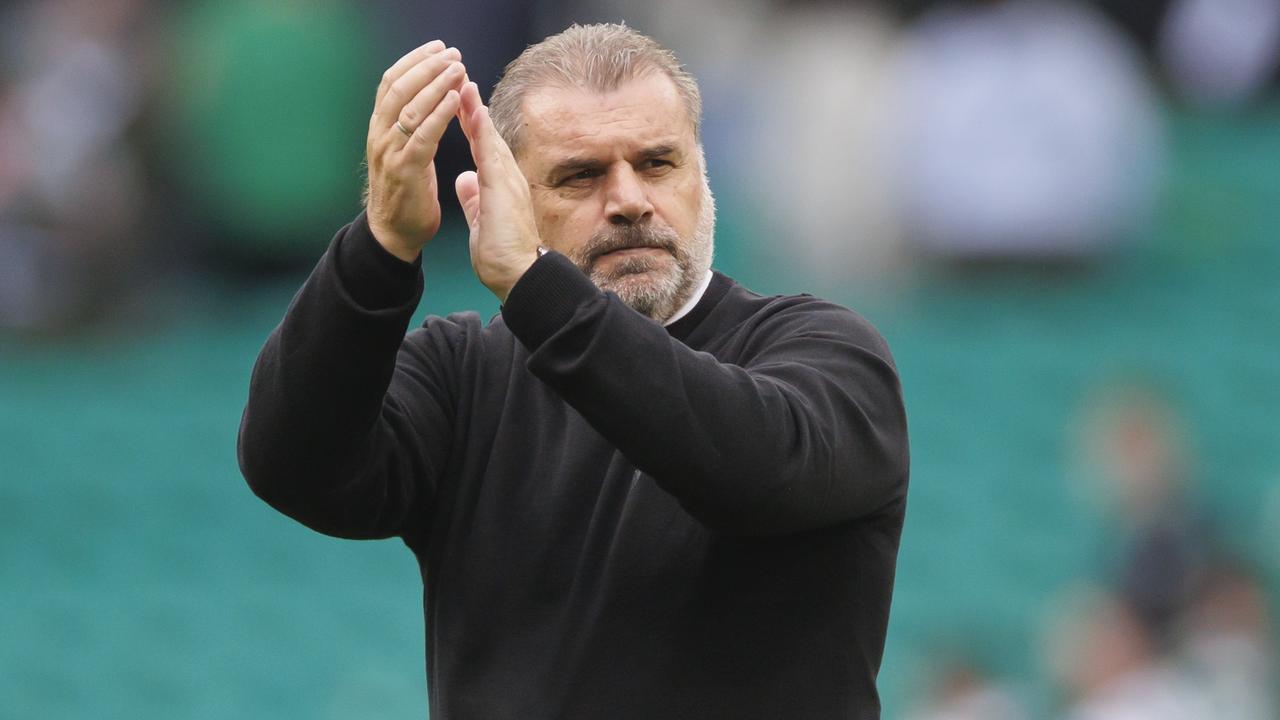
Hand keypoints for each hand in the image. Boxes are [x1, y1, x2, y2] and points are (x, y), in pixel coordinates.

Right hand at [365, 41, 466, 261]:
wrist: (393, 233)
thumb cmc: (404, 192)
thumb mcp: (404, 151)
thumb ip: (412, 127)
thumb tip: (428, 100)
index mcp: (380, 127)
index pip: (392, 82)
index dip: (414, 61)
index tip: (438, 48)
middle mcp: (380, 135)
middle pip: (399, 88)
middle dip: (427, 67)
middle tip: (452, 54)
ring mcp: (390, 152)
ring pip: (410, 108)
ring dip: (436, 85)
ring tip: (458, 70)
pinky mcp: (405, 170)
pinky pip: (423, 136)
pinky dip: (439, 115)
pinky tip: (455, 101)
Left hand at [454, 81, 541, 301]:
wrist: (520, 276)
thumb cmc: (503, 257)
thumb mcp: (480, 222)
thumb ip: (473, 200)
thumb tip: (463, 181)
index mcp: (499, 187)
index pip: (482, 148)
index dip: (470, 124)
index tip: (457, 102)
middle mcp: (507, 179)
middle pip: (487, 136)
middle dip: (471, 107)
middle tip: (458, 77)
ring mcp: (508, 181)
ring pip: (489, 137)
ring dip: (476, 109)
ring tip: (463, 81)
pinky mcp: (503, 189)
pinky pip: (491, 154)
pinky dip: (482, 131)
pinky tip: (474, 110)